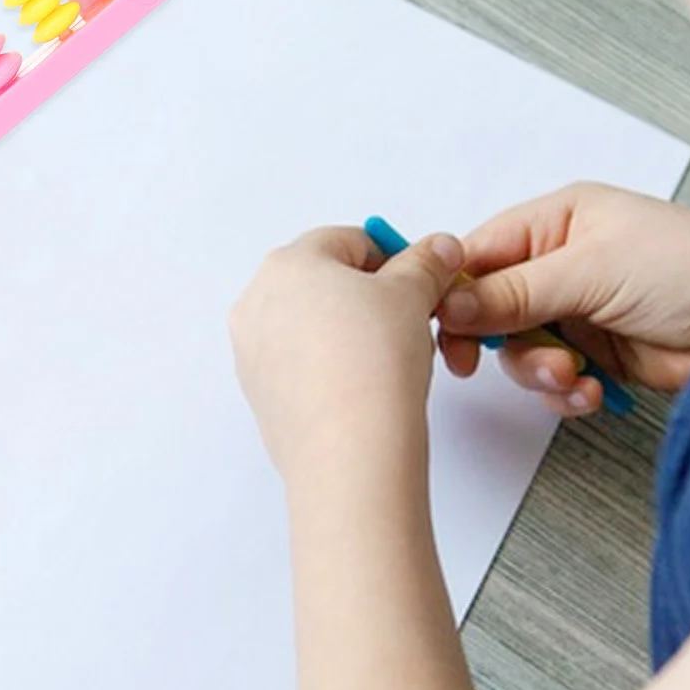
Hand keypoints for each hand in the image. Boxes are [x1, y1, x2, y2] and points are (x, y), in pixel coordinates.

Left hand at [231, 226, 465, 477]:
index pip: (350, 242)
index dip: (395, 261)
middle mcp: (257, 303)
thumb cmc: (370, 365)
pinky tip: (362, 388)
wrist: (348, 448)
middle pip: (325, 284)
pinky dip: (329, 368)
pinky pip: (301, 366)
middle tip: (408, 323)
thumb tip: (437, 250)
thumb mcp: (412, 295)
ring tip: (388, 360)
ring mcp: (252, 351)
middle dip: (370, 299)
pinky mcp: (260, 394)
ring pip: (312, 327)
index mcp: (287, 263)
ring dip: (350, 334)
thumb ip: (425, 263)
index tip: (421, 284)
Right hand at [437, 184, 689, 416]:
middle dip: (497, 340)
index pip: (477, 254)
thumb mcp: (588, 270)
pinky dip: (564, 391)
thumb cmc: (689, 268)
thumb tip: (449, 305)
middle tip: (480, 362)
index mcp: (556, 221)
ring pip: (518, 350)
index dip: (453, 292)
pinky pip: (551, 378)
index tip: (441, 326)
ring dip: (537, 370)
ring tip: (573, 375)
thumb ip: (512, 291)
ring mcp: (577, 310)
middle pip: (489, 308)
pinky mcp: (595, 353)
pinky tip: (591, 390)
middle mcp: (560, 263)